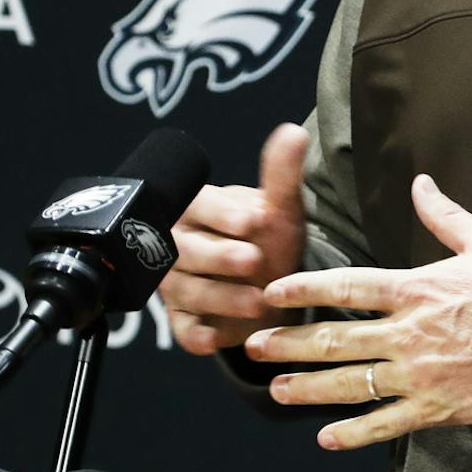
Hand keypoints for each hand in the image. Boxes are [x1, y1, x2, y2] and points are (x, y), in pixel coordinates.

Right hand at [160, 124, 308, 354]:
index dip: (224, 214)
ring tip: (258, 301)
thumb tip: (293, 132)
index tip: (254, 220)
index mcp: (196, 209)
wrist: (268, 284)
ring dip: (220, 298)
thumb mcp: (279, 208)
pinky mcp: (182, 319)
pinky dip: (195, 335)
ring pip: (186, 290)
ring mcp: (177, 283)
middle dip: (220, 257)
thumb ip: (281, 174)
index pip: (199, 206)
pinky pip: (182, 329)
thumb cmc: (267, 239)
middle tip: (253, 260)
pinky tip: (213, 339)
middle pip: (186, 250)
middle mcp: (177, 244)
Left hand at [246, 174, 471, 449]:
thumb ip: (445, 215)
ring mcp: (417, 375)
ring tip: (276, 389)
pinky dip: (352, 433)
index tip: (273, 292)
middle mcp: (407, 333)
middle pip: (336, 339)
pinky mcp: (434, 408)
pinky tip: (325, 437)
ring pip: (350, 384)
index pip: (347, 285)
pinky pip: (385, 424)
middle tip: (255, 346)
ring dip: (308, 388)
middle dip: (291, 344)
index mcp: (416, 289)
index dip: (304, 288)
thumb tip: (420, 182)